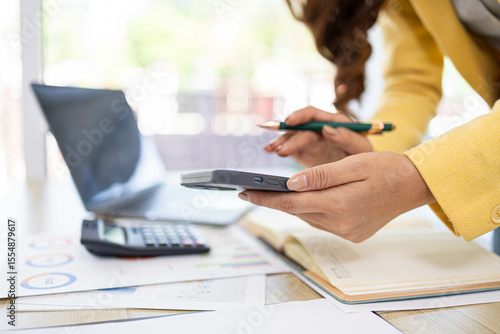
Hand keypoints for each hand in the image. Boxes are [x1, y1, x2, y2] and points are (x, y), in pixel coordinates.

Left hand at [238, 152, 435, 241]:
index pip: (291, 203)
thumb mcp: (353, 164)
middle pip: (297, 211)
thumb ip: (321, 176)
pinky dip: (311, 209)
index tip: (243, 193)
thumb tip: (290, 184)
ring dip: (293, 205)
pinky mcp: (352, 234)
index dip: (265, 198)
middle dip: (274, 200)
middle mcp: (341, 224)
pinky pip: (322, 221)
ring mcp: (347, 232)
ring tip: (274, 191)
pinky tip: (306, 198)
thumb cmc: (386, 168)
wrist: (415, 185)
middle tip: (250, 190)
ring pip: (308, 216)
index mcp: (340, 205)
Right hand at [263, 107, 372, 167]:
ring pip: (291, 137)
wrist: (362, 177)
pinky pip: (288, 146)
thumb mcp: (362, 150)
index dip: (301, 116)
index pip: (315, 115)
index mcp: (334, 123)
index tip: (290, 121)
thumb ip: (349, 138)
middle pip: (299, 128)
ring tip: (271, 150)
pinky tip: (269, 150)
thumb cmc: (366, 160)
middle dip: (288, 136)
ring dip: (280, 141)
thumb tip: (328, 129)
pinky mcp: (303, 151)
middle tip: (280, 148)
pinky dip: (278, 147)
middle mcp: (320, 128)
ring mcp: (310, 140)